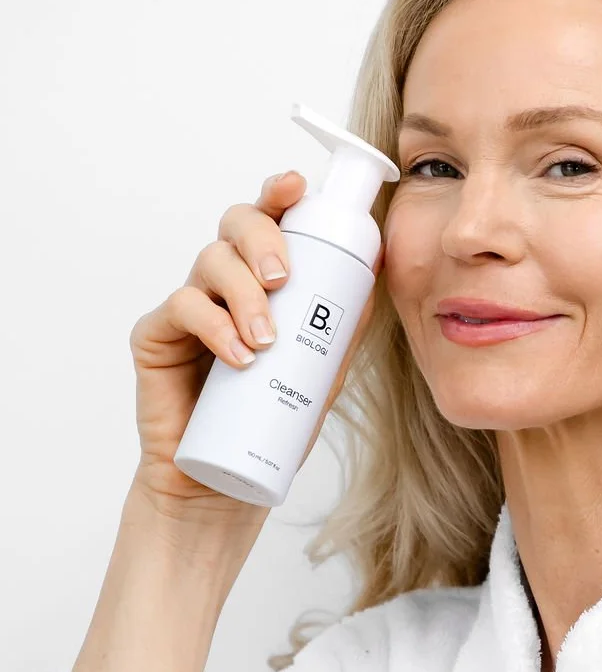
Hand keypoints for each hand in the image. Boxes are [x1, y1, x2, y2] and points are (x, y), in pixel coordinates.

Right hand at [128, 170, 383, 520]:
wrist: (225, 485)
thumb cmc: (271, 424)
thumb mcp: (321, 373)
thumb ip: (342, 328)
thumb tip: (376, 276)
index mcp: (263, 280)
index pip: (270, 222)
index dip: (279, 194)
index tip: (296, 185)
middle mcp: (224, 283)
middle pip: (236, 225)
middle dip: (264, 239)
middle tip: (286, 278)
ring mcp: (188, 306)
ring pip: (210, 261)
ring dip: (245, 294)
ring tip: (267, 340)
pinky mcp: (155, 336)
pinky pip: (180, 308)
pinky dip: (213, 325)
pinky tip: (238, 355)